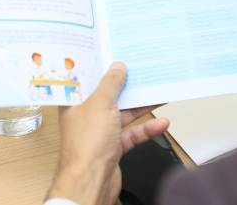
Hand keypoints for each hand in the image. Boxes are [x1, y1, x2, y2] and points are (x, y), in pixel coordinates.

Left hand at [46, 63, 169, 204]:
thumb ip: (111, 84)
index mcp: (74, 102)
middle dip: (126, 86)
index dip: (99, 67)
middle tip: (142, 72)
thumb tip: (117, 67)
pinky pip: (132, 133)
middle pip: (108, 96)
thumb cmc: (87, 143)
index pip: (86, 80)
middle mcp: (86, 116)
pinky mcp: (113, 147)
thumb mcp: (101, 104)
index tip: (114, 54)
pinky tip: (162, 123)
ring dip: (141, 106)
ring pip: (123, 114)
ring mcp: (100, 132)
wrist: (92, 181)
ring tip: (159, 94)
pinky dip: (146, 129)